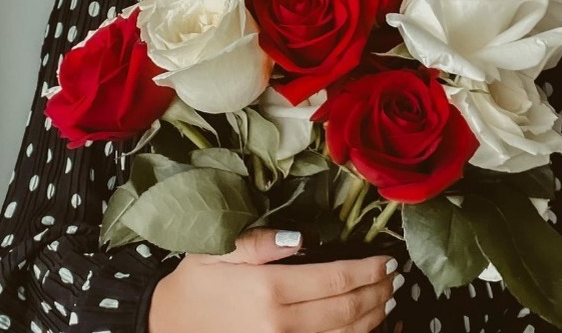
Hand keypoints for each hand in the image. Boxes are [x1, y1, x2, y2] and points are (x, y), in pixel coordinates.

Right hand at [149, 228, 401, 332]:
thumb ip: (260, 243)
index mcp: (270, 288)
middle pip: (348, 309)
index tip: (386, 261)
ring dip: (374, 317)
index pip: (337, 280)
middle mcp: (282, 323)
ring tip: (388, 300)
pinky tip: (363, 326)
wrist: (166, 328)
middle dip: (379, 292)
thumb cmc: (193, 285)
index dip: (368, 271)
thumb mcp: (217, 250)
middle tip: (395, 278)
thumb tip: (302, 239)